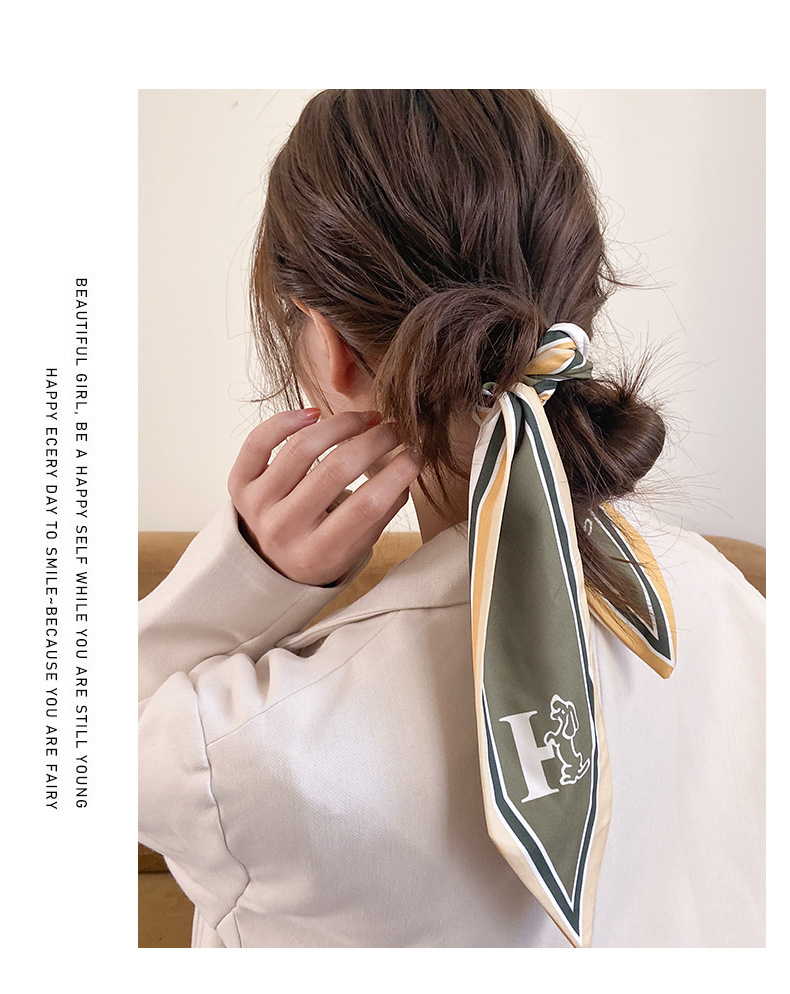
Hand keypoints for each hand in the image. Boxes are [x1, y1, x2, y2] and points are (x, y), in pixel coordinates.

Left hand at [227, 409, 424, 585]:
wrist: (267, 565)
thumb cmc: (321, 551)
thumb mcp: (355, 547)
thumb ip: (382, 511)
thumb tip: (409, 462)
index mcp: (319, 553)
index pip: (366, 506)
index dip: (397, 473)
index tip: (416, 452)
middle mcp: (284, 530)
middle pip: (335, 471)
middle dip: (374, 441)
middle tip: (394, 428)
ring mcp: (258, 505)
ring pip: (301, 448)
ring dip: (340, 424)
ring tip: (364, 418)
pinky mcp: (239, 484)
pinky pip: (259, 441)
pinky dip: (286, 420)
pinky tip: (315, 413)